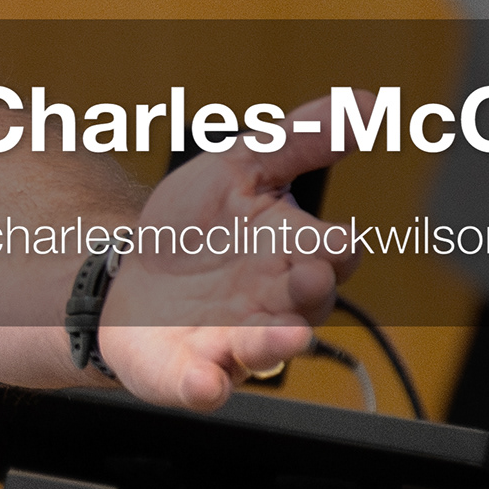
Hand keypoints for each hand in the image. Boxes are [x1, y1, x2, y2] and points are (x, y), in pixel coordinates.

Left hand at [100, 104, 357, 408]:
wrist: (122, 269)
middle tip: (310, 278)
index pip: (332, 252)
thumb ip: (299, 139)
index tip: (332, 242)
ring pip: (263, 350)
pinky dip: (204, 387)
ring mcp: (229, 340)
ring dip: (274, 345)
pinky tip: (203, 381)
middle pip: (308, 305)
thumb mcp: (240, 166)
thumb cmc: (194, 225)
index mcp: (291, 252)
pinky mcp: (185, 370)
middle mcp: (271, 304)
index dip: (334, 248)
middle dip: (310, 293)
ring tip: (286, 340)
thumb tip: (366, 101)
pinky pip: (201, 387)